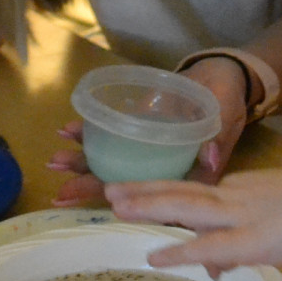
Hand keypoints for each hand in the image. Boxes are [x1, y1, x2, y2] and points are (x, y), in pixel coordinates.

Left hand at [46, 58, 251, 206]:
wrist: (220, 73)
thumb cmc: (226, 95)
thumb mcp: (226, 114)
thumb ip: (217, 138)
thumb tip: (212, 160)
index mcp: (191, 177)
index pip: (159, 199)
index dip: (133, 207)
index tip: (105, 206)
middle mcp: (165, 171)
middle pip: (127, 187)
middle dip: (92, 188)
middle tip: (60, 192)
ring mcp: (148, 153)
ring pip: (114, 164)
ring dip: (83, 164)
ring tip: (55, 162)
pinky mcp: (137, 134)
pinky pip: (111, 138)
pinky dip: (88, 134)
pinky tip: (67, 130)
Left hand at [105, 167, 281, 271]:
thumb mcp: (280, 222)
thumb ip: (247, 242)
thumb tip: (218, 267)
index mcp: (241, 190)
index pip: (197, 197)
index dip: (166, 200)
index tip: (139, 200)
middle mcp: (234, 196)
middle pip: (180, 190)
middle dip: (142, 191)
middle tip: (109, 191)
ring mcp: (240, 216)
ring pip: (184, 206)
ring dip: (148, 206)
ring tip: (115, 205)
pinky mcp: (251, 240)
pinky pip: (207, 247)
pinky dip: (179, 252)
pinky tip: (155, 258)